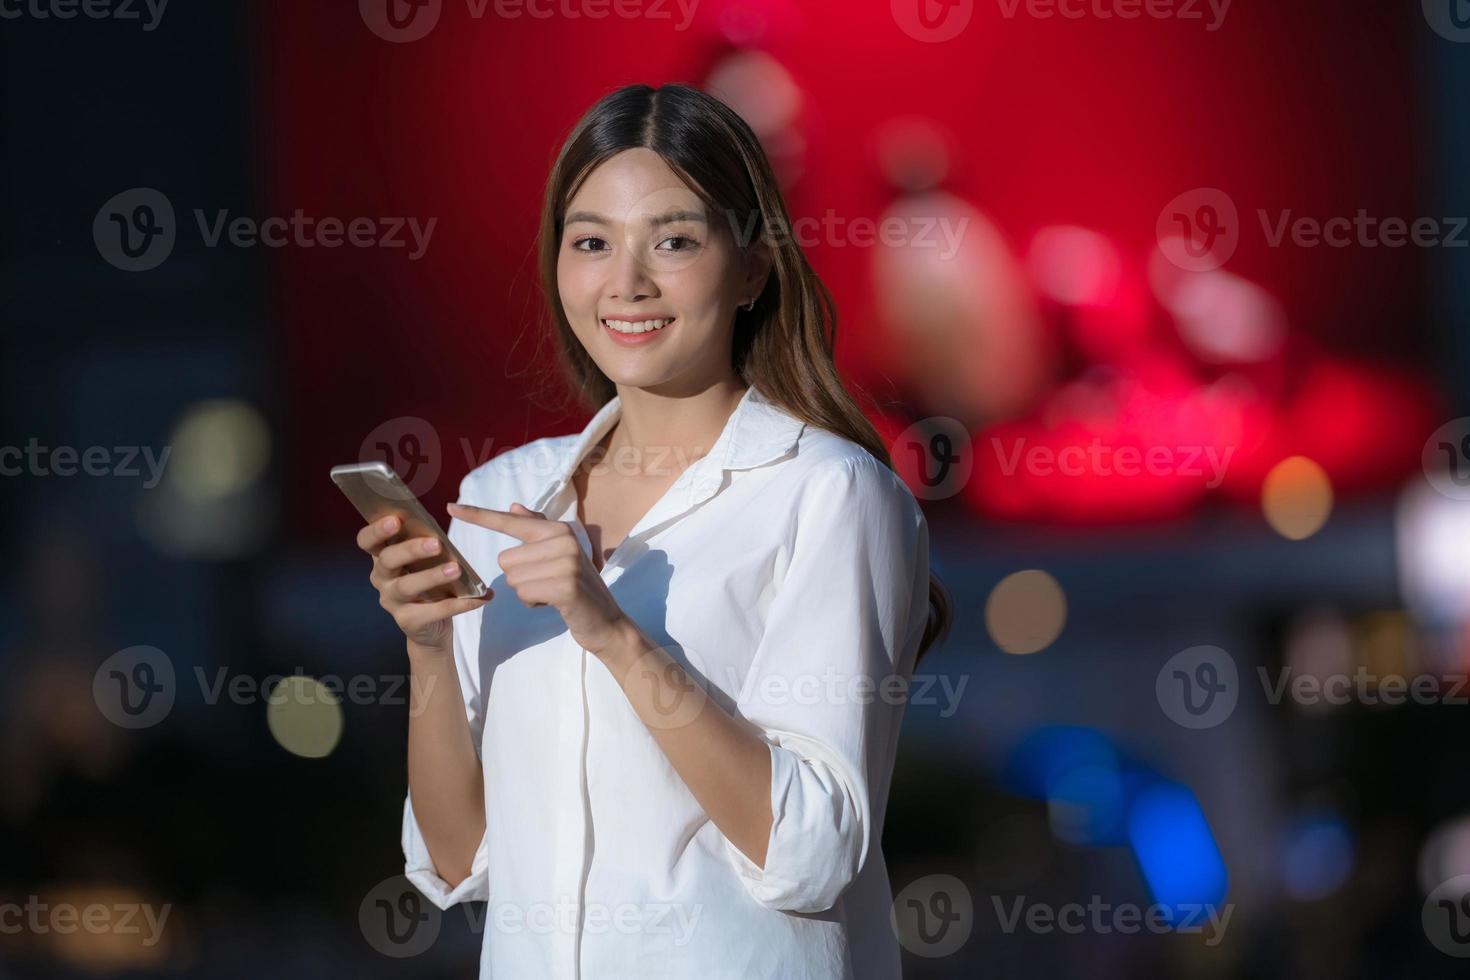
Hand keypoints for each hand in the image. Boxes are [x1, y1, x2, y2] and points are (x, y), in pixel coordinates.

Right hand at [357, 515, 492, 654]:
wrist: (431, 627)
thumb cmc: (429, 582)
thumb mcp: (426, 561)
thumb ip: (428, 541)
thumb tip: (452, 511)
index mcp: (383, 557)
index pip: (367, 541)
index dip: (377, 530)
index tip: (395, 520)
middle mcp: (381, 578)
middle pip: (388, 560)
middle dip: (411, 549)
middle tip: (436, 543)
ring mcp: (392, 601)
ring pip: (407, 586)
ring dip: (432, 576)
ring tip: (456, 569)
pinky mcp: (408, 621)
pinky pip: (433, 611)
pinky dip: (458, 604)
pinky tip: (479, 598)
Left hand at [447, 501, 630, 655]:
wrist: (607, 621)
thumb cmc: (577, 587)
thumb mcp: (558, 554)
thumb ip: (536, 529)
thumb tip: (513, 506)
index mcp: (558, 529)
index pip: (509, 521)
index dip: (478, 515)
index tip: (450, 507)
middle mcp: (563, 540)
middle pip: (506, 560)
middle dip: (520, 578)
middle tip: (548, 583)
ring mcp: (566, 562)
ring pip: (513, 579)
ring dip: (527, 592)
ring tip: (553, 592)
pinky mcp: (565, 586)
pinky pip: (524, 593)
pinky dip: (534, 603)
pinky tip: (555, 602)